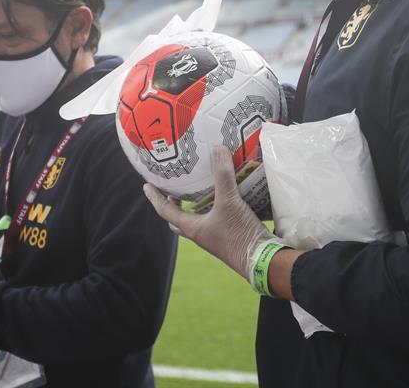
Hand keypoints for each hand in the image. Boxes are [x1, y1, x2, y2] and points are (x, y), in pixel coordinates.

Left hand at [143, 146, 275, 280]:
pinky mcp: (230, 237)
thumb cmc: (238, 234)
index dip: (155, 198)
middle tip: (172, 191)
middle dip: (173, 206)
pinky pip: (215, 221)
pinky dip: (214, 209)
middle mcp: (201, 233)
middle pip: (179, 220)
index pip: (165, 211)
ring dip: (194, 207)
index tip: (146, 186)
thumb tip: (218, 149)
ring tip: (199, 190)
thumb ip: (223, 175)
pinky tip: (226, 198)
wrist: (262, 260)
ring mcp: (215, 237)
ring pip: (197, 221)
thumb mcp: (229, 201)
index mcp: (193, 227)